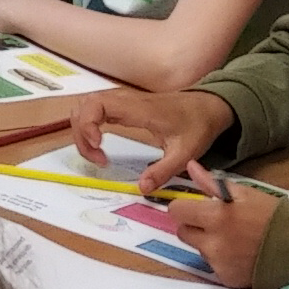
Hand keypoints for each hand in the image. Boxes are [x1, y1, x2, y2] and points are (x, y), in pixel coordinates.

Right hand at [68, 86, 233, 194]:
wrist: (208, 106)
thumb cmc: (197, 125)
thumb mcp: (185, 152)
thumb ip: (163, 171)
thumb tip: (142, 188)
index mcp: (138, 109)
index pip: (95, 105)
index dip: (87, 125)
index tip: (98, 147)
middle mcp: (124, 100)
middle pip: (83, 106)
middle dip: (81, 134)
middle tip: (96, 158)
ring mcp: (121, 100)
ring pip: (85, 107)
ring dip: (82, 131)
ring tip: (96, 153)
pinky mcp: (121, 105)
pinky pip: (94, 110)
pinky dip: (88, 127)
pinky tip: (100, 144)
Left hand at [154, 182, 274, 288]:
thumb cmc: (276, 217)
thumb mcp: (246, 194)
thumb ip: (212, 183)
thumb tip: (191, 167)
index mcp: (215, 216)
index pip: (176, 211)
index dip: (185, 208)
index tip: (197, 208)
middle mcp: (212, 242)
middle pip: (183, 232)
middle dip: (195, 226)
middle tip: (218, 224)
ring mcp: (218, 263)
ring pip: (199, 250)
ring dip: (209, 244)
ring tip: (236, 240)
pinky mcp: (226, 279)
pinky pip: (213, 267)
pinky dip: (223, 261)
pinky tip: (242, 255)